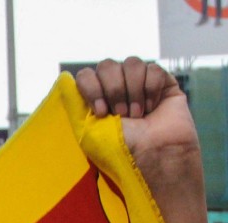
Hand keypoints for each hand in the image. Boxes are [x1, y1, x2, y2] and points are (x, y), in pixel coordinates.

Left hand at [75, 57, 210, 222]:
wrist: (154, 155)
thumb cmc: (120, 149)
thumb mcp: (88, 130)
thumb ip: (75, 104)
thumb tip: (64, 79)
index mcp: (95, 99)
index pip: (85, 74)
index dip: (93, 88)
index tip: (102, 113)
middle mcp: (116, 89)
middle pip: (107, 64)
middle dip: (114, 90)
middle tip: (122, 115)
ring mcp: (139, 85)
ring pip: (131, 63)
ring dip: (133, 91)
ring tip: (138, 114)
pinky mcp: (163, 83)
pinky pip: (154, 69)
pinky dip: (151, 89)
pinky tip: (153, 107)